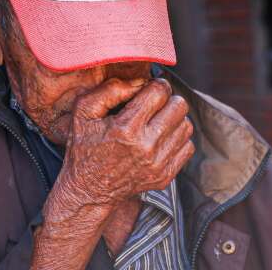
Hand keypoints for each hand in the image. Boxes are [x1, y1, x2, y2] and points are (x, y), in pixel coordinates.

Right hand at [51, 78, 194, 214]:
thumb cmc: (84, 148)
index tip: (149, 89)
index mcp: (126, 128)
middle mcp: (146, 147)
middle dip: (168, 99)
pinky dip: (177, 139)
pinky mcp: (165, 176)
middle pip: (179, 106)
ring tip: (157, 121)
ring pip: (186, 125)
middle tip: (155, 104)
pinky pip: (188, 146)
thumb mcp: (83, 112)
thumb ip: (109, 90)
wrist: (89, 191)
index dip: (156, 84)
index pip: (160, 92)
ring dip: (174, 119)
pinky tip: (161, 139)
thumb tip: (139, 81)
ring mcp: (158, 164)